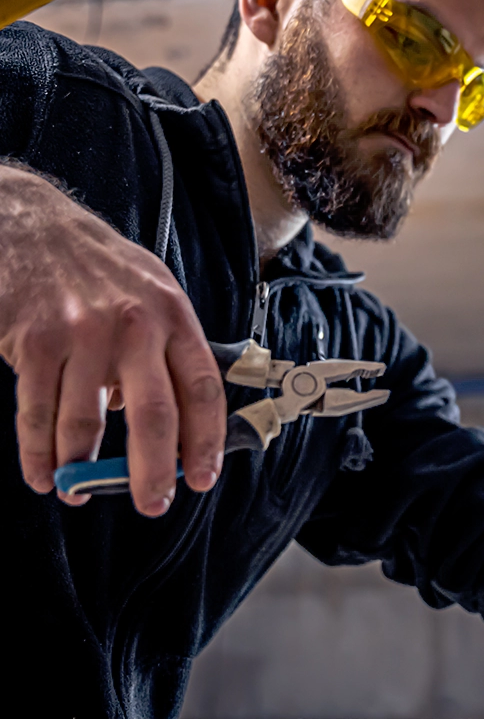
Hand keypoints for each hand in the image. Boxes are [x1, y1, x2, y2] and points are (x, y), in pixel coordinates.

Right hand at [0, 165, 225, 514]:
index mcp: (173, 314)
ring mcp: (84, 334)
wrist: (31, 223)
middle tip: (153, 504)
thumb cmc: (99, 264)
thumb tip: (171, 419)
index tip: (203, 477)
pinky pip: (38, 413)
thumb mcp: (152, 290)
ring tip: (81, 492)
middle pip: (155, 415)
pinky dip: (38, 454)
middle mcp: (135, 325)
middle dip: (154, 471)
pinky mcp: (35, 342)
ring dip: (83, 470)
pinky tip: (44, 475)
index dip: (207, 439)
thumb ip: (165, 349)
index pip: (203, 387)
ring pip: (87, 424)